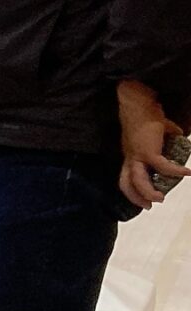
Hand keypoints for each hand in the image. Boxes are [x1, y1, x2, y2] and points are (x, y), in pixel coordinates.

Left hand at [117, 80, 186, 209]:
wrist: (141, 104)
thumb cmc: (147, 115)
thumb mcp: (158, 130)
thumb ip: (168, 135)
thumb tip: (181, 135)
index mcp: (130, 155)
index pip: (126, 177)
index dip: (132, 190)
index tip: (144, 199)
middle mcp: (130, 158)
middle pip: (127, 183)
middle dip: (137, 197)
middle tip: (150, 206)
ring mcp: (137, 155)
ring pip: (138, 181)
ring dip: (149, 192)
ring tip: (162, 198)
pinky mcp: (148, 151)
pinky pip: (162, 166)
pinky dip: (174, 171)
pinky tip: (187, 173)